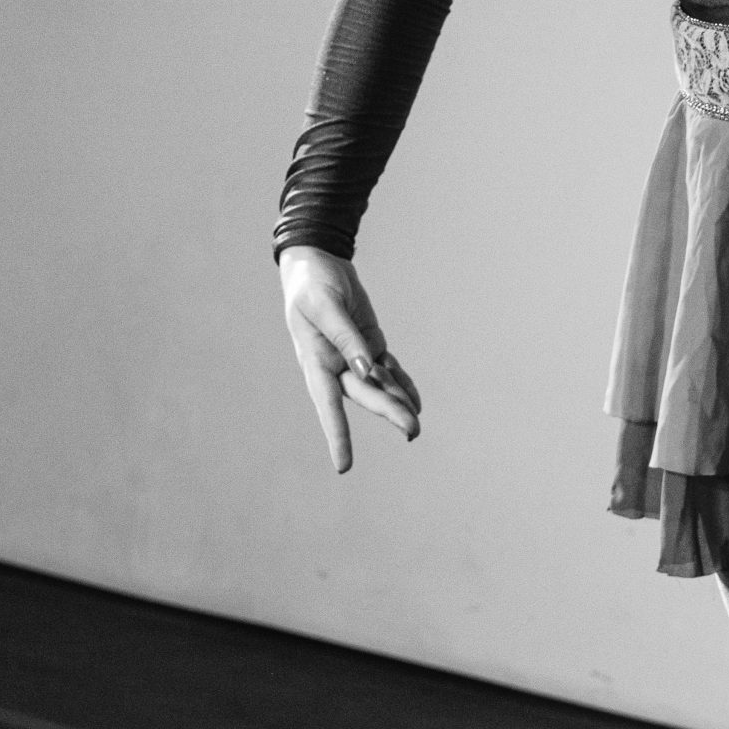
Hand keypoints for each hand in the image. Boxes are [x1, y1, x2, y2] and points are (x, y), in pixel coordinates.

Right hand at [279, 245, 420, 473]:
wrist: (317, 262)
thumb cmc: (311, 283)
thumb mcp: (326, 305)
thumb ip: (346, 337)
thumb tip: (367, 370)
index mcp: (315, 359)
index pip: (328, 404)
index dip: (337, 435)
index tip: (344, 466)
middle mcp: (334, 364)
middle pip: (365, 394)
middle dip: (388, 412)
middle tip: (413, 431)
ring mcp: (353, 355)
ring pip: (379, 386)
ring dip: (398, 403)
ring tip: (416, 423)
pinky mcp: (368, 343)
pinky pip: (387, 369)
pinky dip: (401, 384)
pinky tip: (415, 401)